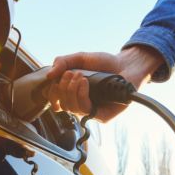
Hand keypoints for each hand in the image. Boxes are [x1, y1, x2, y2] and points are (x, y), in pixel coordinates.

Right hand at [47, 45, 164, 121]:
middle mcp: (81, 104)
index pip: (56, 102)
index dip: (51, 94)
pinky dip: (81, 95)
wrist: (126, 64)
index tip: (54, 81)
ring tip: (80, 76)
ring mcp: (91, 111)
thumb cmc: (104, 63)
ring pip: (72, 108)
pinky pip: (85, 111)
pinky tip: (85, 83)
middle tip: (71, 73)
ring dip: (71, 90)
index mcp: (73, 93)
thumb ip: (63, 62)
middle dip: (63, 87)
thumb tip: (49, 76)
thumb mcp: (80, 58)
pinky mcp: (102, 116)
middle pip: (62, 105)